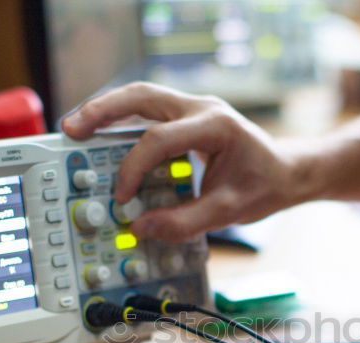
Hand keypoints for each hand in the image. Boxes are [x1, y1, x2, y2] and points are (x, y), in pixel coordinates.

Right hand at [62, 82, 304, 241]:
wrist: (288, 172)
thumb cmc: (264, 186)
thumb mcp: (230, 211)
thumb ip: (185, 222)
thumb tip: (140, 228)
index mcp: (215, 125)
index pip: (160, 139)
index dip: (133, 167)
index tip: (122, 197)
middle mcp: (201, 108)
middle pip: (142, 96)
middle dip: (103, 111)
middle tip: (71, 128)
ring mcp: (192, 108)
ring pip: (140, 97)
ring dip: (106, 110)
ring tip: (75, 127)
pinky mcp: (186, 117)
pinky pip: (147, 111)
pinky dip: (121, 120)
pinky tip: (101, 135)